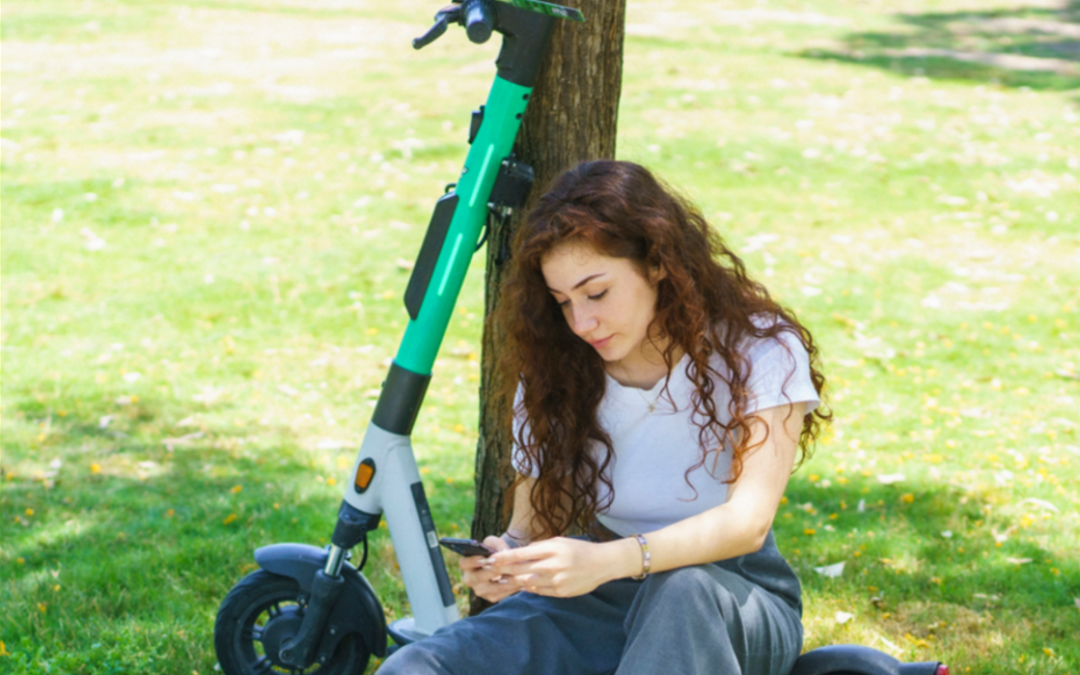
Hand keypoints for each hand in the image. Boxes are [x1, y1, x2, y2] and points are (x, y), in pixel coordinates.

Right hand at [459, 535, 526, 602]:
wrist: (503, 562)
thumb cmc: (495, 549)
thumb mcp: (495, 543)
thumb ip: (497, 545)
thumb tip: (504, 552)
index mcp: (466, 564)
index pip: (464, 563)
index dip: (473, 561)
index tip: (485, 558)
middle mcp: (470, 579)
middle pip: (478, 577)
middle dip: (492, 571)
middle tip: (503, 566)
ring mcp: (480, 590)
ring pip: (491, 588)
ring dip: (505, 581)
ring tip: (516, 574)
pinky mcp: (491, 597)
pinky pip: (501, 593)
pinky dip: (512, 587)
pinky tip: (521, 581)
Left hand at [488, 537, 621, 598]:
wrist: (601, 564)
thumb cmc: (578, 549)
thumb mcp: (559, 541)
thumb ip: (539, 547)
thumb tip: (520, 553)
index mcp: (552, 549)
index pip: (522, 554)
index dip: (504, 558)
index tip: (491, 559)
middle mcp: (553, 566)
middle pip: (521, 570)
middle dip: (503, 571)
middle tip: (490, 571)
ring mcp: (557, 581)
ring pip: (528, 583)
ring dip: (514, 581)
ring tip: (504, 579)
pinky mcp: (561, 592)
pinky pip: (539, 591)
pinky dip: (530, 587)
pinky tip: (525, 584)